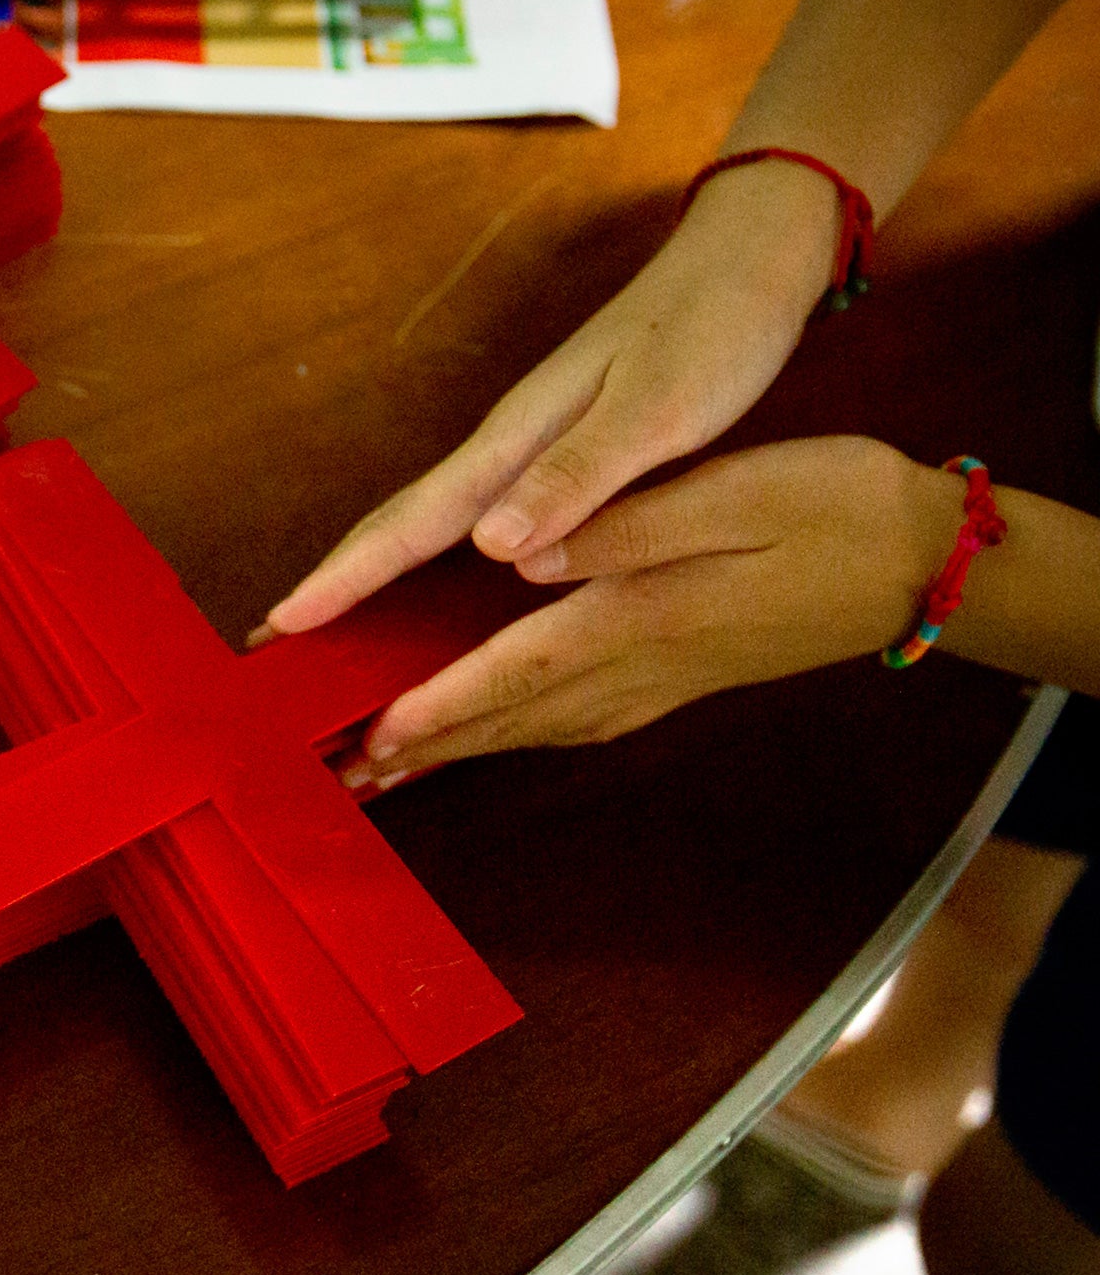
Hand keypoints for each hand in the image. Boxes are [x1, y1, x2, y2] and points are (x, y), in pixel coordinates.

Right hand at [260, 161, 843, 640]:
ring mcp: (526, 447)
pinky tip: (426, 584)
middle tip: (273, 636)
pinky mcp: (555, 454)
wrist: (745, 263)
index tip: (285, 620)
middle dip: (334, 580)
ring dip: (371, 573)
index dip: (347, 576)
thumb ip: (576, 478)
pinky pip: (467, 519)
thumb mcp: (656, 412)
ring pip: (427, 522)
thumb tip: (486, 546)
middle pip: (398, 523)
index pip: (413, 522)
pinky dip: (426, 557)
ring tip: (325, 622)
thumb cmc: (710, 333)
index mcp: (520, 438)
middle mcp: (507, 445)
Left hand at [344, 438, 961, 778]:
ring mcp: (662, 680)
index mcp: (639, 616)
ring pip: (539, 727)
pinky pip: (577, 720)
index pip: (511, 670)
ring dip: (465, 748)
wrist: (927, 565)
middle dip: (425, 749)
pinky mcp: (680, 676)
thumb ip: (622, 528)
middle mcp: (640, 663)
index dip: (436, 705)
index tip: (372, 736)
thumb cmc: (835, 511)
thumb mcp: (733, 495)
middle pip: (509, 718)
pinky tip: (498, 732)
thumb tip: (519, 555)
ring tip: (396, 768)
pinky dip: (519, 732)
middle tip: (347, 779)